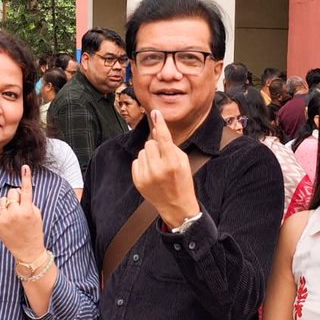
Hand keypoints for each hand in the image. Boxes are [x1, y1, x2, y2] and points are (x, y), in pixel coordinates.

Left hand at [0, 165, 45, 261]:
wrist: (28, 251)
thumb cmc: (34, 230)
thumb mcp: (36, 214)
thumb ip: (28, 201)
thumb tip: (16, 192)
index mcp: (27, 211)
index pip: (26, 190)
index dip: (26, 177)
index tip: (25, 166)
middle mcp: (14, 214)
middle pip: (12, 192)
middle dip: (17, 196)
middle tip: (22, 207)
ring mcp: (4, 219)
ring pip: (3, 200)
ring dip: (9, 203)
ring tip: (15, 215)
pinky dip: (3, 211)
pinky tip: (9, 221)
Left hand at [131, 110, 198, 227]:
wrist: (176, 206)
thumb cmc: (182, 181)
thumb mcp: (182, 162)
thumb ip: (170, 146)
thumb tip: (156, 131)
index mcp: (172, 163)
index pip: (164, 138)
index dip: (160, 124)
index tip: (156, 112)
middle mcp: (158, 169)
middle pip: (150, 143)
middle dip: (156, 147)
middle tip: (164, 158)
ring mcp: (146, 176)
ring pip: (142, 151)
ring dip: (149, 155)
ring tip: (158, 167)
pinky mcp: (138, 181)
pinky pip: (136, 161)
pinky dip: (143, 164)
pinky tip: (151, 173)